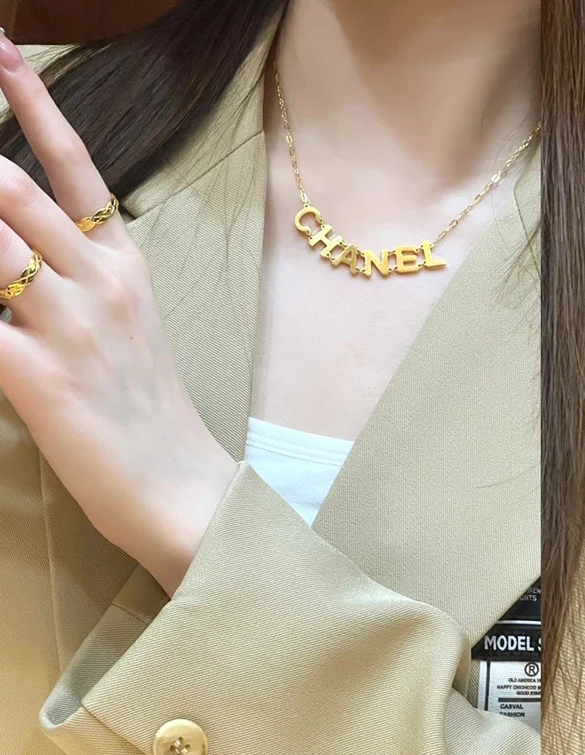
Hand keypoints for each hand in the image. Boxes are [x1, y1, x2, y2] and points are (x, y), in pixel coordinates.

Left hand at [0, 35, 237, 593]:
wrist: (181, 487)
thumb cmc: (149, 411)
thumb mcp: (126, 331)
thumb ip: (76, 282)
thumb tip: (19, 251)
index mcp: (125, 266)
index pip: (74, 167)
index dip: (32, 103)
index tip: (1, 52)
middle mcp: (101, 281)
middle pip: (8, 186)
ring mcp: (72, 325)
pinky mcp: (40, 377)